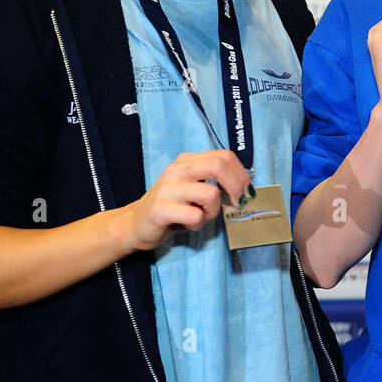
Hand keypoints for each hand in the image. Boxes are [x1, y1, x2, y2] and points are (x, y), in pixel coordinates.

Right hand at [118, 149, 251, 251]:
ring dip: (213, 211)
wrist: (136, 223)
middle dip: (236, 185)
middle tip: (237, 202)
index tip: (246, 191)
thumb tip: (245, 187)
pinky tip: (187, 225)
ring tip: (200, 216)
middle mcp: (177, 170)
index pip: (224, 156)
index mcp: (186, 161)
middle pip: (219, 165)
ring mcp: (168, 188)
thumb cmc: (172, 207)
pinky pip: (196, 216)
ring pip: (211, 194)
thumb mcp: (193, 187)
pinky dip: (198, 225)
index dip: (241, 174)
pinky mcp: (161, 209)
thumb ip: (214, 181)